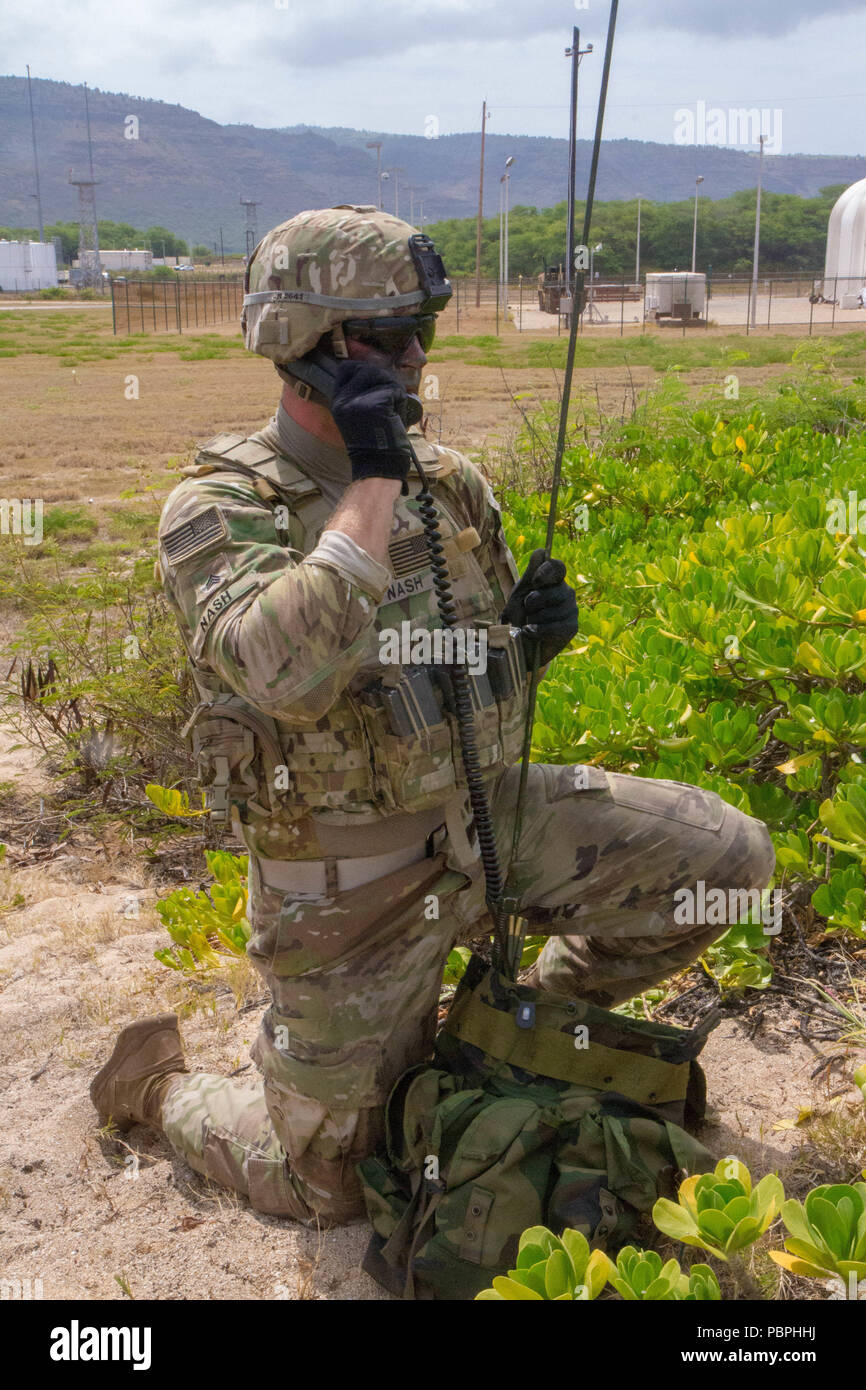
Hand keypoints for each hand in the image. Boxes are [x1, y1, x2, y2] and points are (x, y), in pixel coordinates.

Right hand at [331, 361, 413, 493]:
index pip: (346, 368)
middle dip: (383, 379)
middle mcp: (345, 399)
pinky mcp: (377, 405)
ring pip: (384, 378)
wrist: (377, 466)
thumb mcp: (354, 417)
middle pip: (367, 369)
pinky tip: (397, 417)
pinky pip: (395, 391)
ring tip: (393, 409)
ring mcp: (360, 401)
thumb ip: (358, 395)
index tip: (376, 382)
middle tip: (390, 397)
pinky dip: (401, 402)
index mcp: (337, 401)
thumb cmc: (372, 444)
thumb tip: (375, 373)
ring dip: (394, 390)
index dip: (364, 370)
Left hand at [501, 547, 578, 664]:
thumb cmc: (520, 614)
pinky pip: (555, 626)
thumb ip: (531, 573)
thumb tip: (541, 551)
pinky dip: (538, 631)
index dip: (547, 572)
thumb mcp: (520, 592)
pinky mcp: (572, 627)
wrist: (520, 642)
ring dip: (534, 618)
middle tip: (528, 608)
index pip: (558, 567)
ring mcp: (572, 609)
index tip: (535, 582)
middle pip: (555, 590)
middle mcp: (567, 591)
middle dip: (534, 601)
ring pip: (553, 610)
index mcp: (554, 579)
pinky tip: (530, 632)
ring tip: (530, 622)